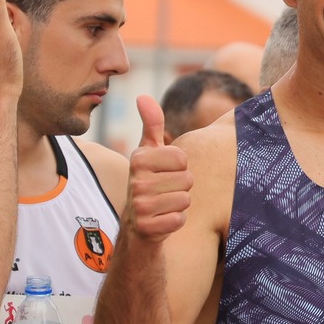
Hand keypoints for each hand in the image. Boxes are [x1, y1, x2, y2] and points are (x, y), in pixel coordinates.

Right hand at [124, 96, 192, 243]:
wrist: (136, 225)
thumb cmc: (149, 182)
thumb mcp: (148, 152)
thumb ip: (151, 124)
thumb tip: (143, 96)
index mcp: (138, 159)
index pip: (182, 158)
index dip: (181, 167)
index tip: (166, 172)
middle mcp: (136, 181)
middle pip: (187, 180)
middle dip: (182, 187)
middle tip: (166, 191)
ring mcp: (140, 206)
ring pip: (185, 200)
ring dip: (180, 204)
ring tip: (164, 204)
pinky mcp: (147, 227)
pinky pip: (179, 220)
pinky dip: (176, 221)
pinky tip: (163, 220)